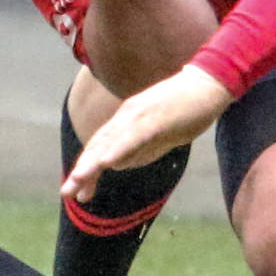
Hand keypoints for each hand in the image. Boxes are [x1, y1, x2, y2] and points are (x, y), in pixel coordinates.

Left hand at [68, 66, 234, 195]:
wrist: (210, 82)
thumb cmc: (186, 108)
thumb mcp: (158, 135)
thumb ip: (138, 149)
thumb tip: (117, 164)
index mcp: (126, 120)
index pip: (100, 146)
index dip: (87, 168)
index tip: (78, 192)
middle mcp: (127, 116)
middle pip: (98, 145)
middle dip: (81, 170)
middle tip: (66, 193)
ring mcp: (139, 115)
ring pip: (110, 142)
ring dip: (91, 162)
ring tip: (76, 180)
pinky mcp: (155, 118)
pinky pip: (133, 137)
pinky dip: (117, 150)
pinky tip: (105, 163)